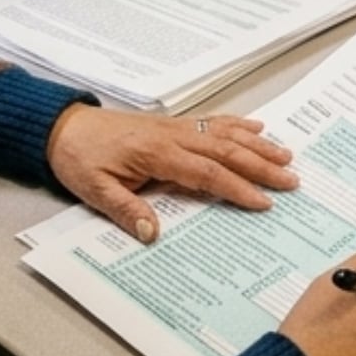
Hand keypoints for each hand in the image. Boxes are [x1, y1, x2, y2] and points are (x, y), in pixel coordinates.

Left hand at [45, 105, 297, 242]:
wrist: (63, 127)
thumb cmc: (80, 159)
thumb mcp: (95, 191)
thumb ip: (126, 210)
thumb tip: (153, 233)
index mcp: (157, 154)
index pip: (207, 173)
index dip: (237, 188)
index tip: (264, 202)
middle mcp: (173, 137)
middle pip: (226, 150)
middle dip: (261, 166)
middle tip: (292, 179)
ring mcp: (175, 127)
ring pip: (225, 133)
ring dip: (257, 144)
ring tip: (286, 155)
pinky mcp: (172, 124)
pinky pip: (212, 122)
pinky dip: (237, 124)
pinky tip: (256, 126)